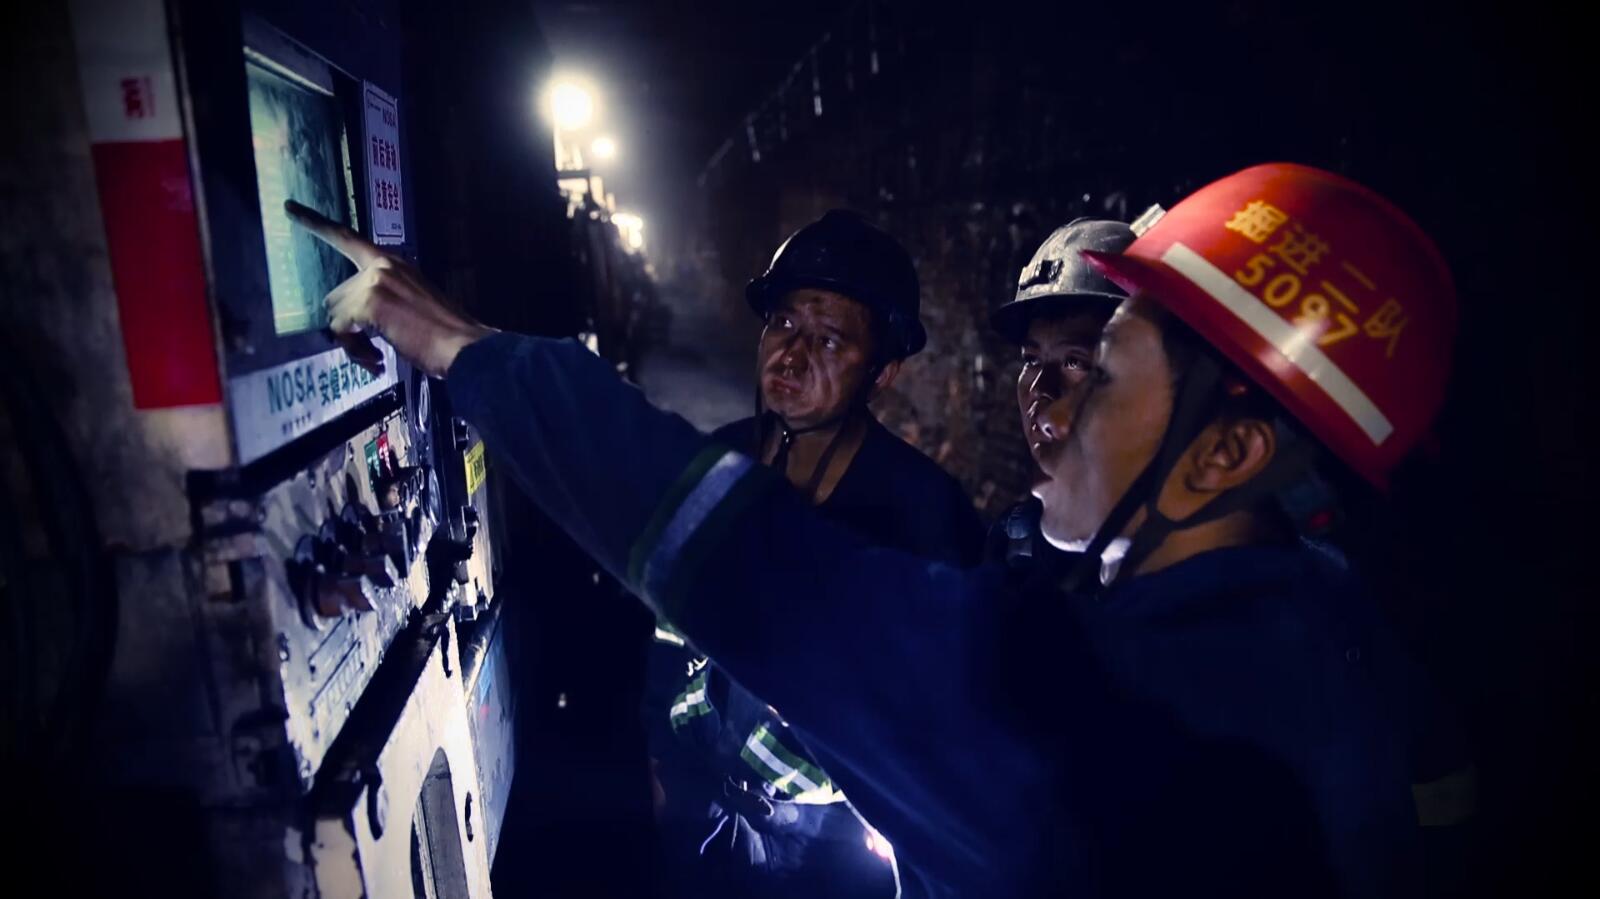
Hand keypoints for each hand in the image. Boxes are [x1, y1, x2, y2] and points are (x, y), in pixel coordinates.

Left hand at [286, 200, 495, 376]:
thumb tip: (348, 320)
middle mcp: (381, 264)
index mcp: (393, 262)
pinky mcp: (370, 301)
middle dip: (346, 326)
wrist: (464, 346)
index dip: (314, 223)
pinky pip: (341, 329)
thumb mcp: (412, 303)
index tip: (287, 208)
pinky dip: (354, 350)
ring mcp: (375, 280)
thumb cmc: (444, 334)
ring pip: (335, 314)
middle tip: (369, 352)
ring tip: (375, 358)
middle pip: (335, 294)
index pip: (347, 237)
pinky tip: (375, 360)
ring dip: (351, 342)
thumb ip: (382, 298)